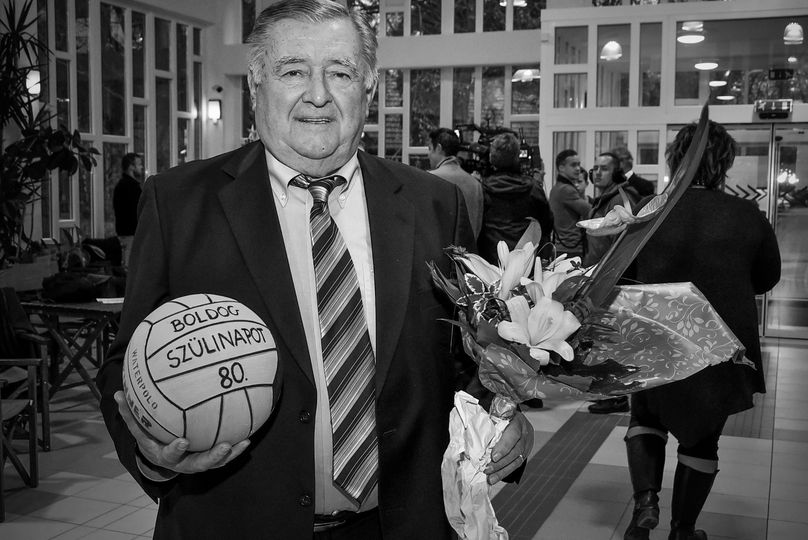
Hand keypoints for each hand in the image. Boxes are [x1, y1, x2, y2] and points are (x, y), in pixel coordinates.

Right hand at [114, 391, 249, 474]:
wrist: (160, 458)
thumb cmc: (151, 438)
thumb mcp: (139, 428)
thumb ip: (130, 413)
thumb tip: (117, 393)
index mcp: (165, 455)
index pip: (170, 454)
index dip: (176, 449)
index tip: (183, 440)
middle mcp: (184, 463)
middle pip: (199, 464)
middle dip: (212, 457)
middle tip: (224, 446)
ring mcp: (198, 462)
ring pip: (216, 462)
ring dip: (230, 454)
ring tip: (243, 443)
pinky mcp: (210, 459)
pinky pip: (225, 456)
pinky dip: (236, 449)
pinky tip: (248, 436)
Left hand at [485, 410, 533, 483]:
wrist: (517, 417)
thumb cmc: (503, 414)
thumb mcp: (499, 412)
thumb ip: (490, 419)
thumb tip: (473, 429)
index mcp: (518, 421)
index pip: (513, 435)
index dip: (504, 447)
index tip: (493, 457)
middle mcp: (525, 434)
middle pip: (516, 451)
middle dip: (501, 463)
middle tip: (487, 469)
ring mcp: (527, 445)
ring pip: (517, 460)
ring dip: (503, 471)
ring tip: (491, 479)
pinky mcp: (525, 453)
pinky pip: (516, 465)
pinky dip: (505, 472)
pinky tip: (495, 478)